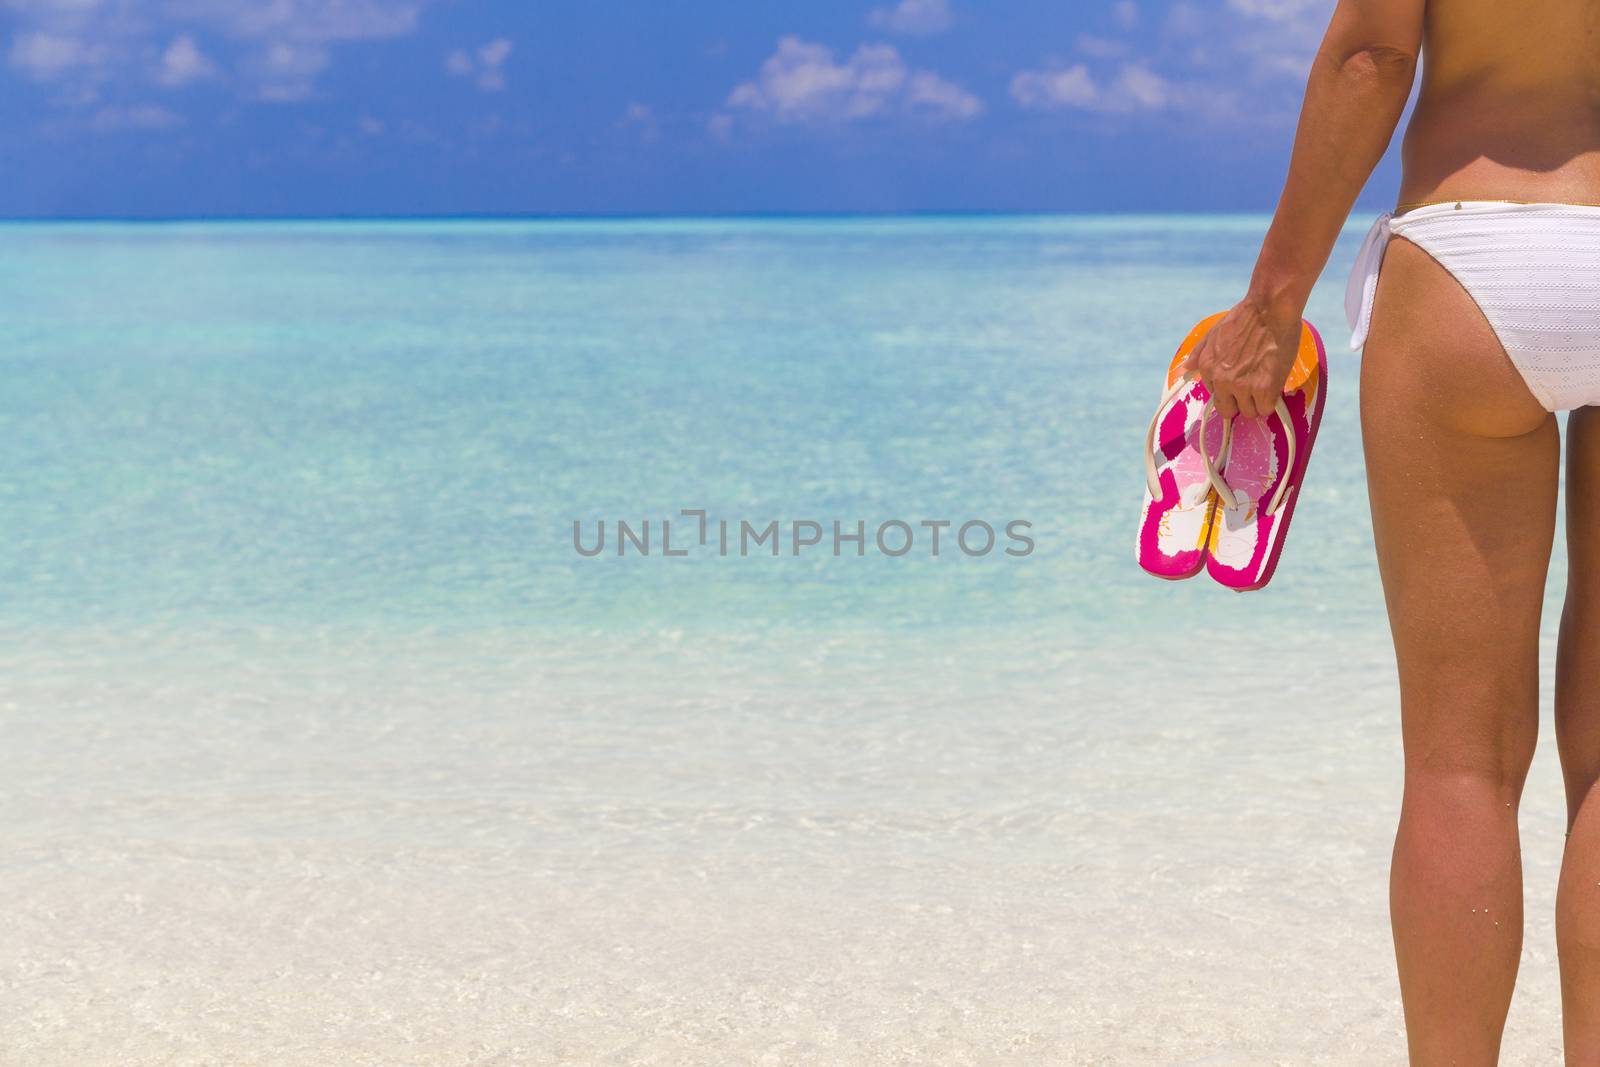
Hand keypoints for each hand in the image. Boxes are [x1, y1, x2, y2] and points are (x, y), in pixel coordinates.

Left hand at [1190, 297, 1303, 420]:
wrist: (1270, 308)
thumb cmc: (1246, 317)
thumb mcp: (1213, 332)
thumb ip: (1200, 352)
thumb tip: (1188, 368)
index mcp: (1207, 368)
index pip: (1216, 396)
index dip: (1231, 390)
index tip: (1241, 380)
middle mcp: (1221, 380)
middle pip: (1228, 410)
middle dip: (1241, 402)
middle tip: (1254, 387)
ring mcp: (1242, 386)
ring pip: (1249, 411)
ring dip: (1259, 401)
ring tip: (1266, 380)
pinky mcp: (1264, 388)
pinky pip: (1266, 409)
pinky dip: (1272, 400)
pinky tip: (1274, 383)